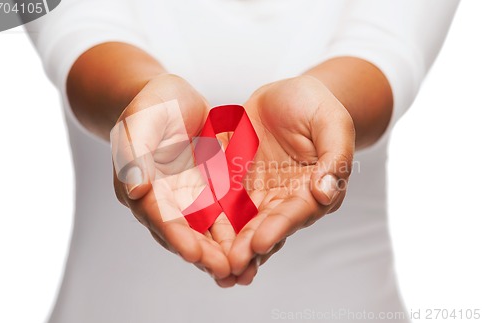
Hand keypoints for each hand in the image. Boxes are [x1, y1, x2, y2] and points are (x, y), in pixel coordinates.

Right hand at [111, 74, 234, 279]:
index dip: (175, 235)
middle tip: (225, 271)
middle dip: (203, 253)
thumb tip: (135, 189)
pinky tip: (253, 245)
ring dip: (220, 250)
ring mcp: (186, 197)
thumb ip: (136, 152)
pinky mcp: (207, 191)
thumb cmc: (152, 104)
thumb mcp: (141, 119)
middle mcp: (163, 198)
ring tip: (241, 269)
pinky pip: (221, 215)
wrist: (173, 100)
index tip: (193, 253)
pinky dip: (234, 231)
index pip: (157, 215)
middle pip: (182, 231)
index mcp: (141, 184)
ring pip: (204, 230)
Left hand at [227, 75, 355, 283]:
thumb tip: (325, 192)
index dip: (278, 228)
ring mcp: (257, 192)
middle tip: (230, 266)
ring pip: (241, 223)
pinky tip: (194, 236)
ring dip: (228, 244)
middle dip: (248, 247)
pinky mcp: (234, 182)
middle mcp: (284, 198)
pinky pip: (219, 201)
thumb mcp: (332, 122)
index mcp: (312, 189)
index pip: (295, 212)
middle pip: (265, 226)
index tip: (260, 243)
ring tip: (213, 266)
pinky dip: (209, 220)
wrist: (287, 95)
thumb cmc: (316, 105)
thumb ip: (335, 157)